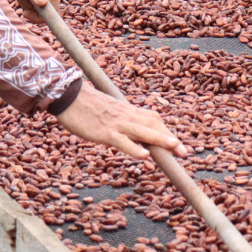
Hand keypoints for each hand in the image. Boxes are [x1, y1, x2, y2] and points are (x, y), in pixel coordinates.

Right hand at [55, 85, 188, 158]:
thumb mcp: (107, 111)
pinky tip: (144, 156)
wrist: (66, 95)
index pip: (152, 119)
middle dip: (169, 138)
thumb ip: (119, 120)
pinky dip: (134, 148)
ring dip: (160, 139)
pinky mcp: (104, 131)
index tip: (177, 144)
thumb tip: (127, 131)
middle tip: (184, 153)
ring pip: (143, 130)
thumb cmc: (84, 105)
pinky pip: (122, 140)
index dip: (166, 130)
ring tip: (175, 149)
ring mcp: (116, 123)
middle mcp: (125, 115)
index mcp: (127, 110)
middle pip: (153, 124)